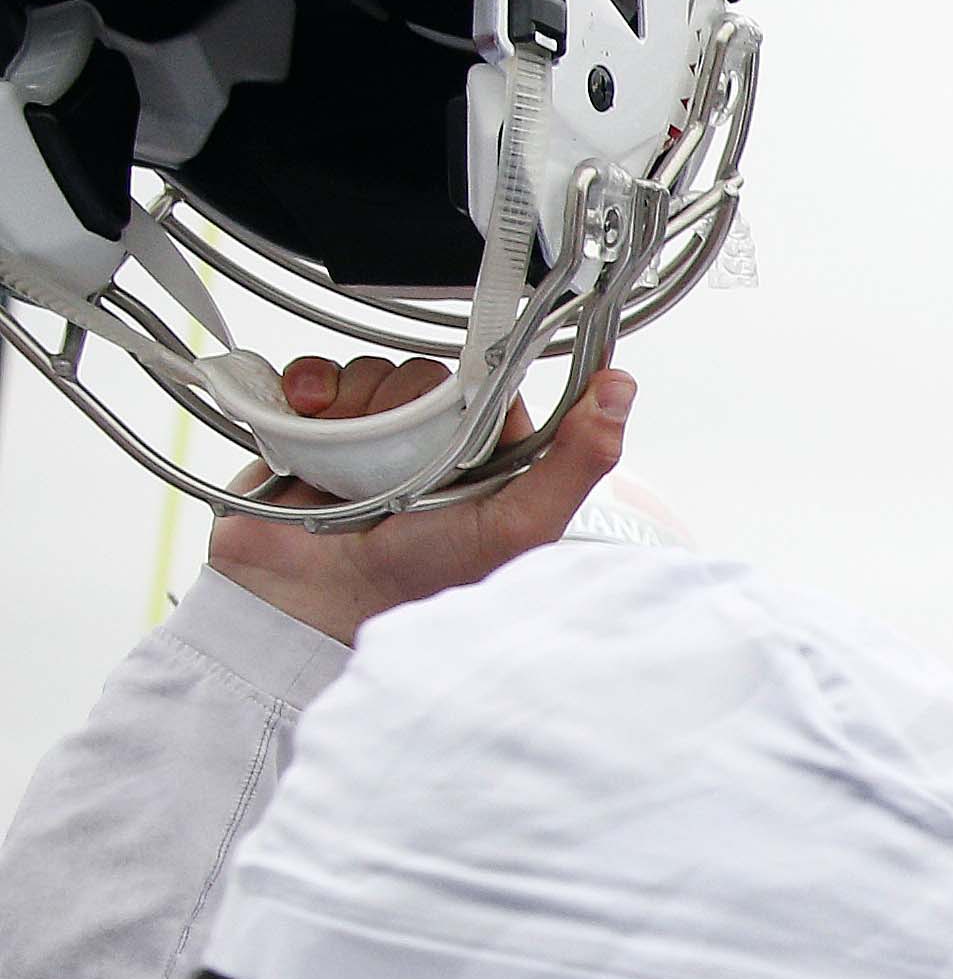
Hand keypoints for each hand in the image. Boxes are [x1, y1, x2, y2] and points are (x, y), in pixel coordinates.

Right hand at [205, 359, 633, 644]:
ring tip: (341, 459)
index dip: (475, 394)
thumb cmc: (425, 579)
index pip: (492, 389)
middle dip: (405, 403)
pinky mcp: (313, 428)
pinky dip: (307, 386)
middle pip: (427, 377)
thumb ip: (576, 460)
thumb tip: (621, 388)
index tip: (453, 423)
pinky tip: (305, 419)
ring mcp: (370, 436)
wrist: (310, 606)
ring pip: (372, 373)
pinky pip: (315, 376)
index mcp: (489, 462)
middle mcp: (432, 445)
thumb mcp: (518, 525)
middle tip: (392, 461)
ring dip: (353, 401)